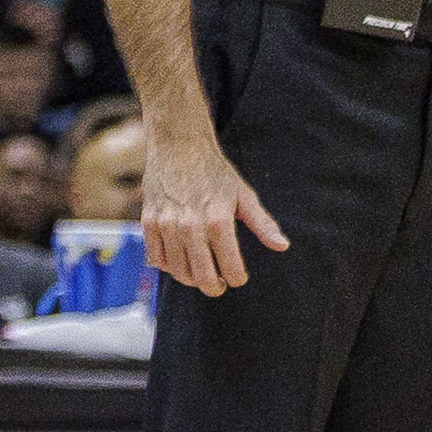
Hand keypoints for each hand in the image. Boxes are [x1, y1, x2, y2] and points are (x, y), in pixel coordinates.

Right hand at [142, 127, 285, 295]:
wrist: (179, 144)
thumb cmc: (214, 170)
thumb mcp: (243, 195)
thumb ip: (262, 224)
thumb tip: (282, 246)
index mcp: (219, 221)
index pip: (231, 269)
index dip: (237, 278)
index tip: (238, 276)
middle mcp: (191, 226)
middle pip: (203, 278)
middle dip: (214, 287)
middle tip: (219, 284)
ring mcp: (167, 225)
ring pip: (178, 272)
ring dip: (192, 278)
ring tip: (201, 272)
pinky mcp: (149, 222)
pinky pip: (156, 259)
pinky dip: (168, 265)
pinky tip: (180, 259)